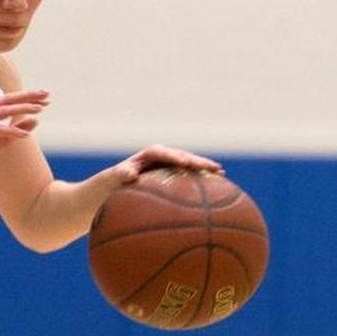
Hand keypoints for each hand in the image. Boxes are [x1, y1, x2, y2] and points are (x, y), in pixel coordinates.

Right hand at [0, 89, 48, 173]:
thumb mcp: (0, 142)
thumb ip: (16, 131)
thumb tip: (35, 120)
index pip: (9, 100)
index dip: (27, 97)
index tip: (45, 97)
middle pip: (6, 99)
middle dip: (26, 96)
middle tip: (45, 94)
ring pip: (1, 110)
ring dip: (21, 108)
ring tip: (39, 109)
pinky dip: (11, 130)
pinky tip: (25, 134)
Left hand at [108, 144, 222, 183]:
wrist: (121, 181)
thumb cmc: (118, 178)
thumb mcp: (117, 176)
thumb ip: (123, 173)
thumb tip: (130, 175)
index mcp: (149, 154)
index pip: (162, 153)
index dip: (173, 157)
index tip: (183, 163)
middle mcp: (163, 156)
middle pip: (182, 156)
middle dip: (195, 160)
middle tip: (210, 166)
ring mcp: (171, 164)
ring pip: (190, 163)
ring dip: (204, 167)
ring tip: (219, 172)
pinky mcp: (176, 173)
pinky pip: (191, 173)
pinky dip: (203, 176)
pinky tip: (219, 182)